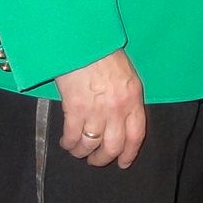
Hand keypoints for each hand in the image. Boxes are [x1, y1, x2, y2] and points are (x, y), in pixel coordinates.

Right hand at [53, 49, 145, 167]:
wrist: (83, 40)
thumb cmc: (103, 52)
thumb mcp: (126, 74)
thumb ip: (127, 98)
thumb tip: (121, 119)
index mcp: (133, 99)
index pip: (136, 135)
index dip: (129, 153)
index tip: (123, 162)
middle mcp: (117, 109)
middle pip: (113, 146)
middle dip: (103, 158)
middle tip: (96, 160)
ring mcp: (96, 110)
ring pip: (91, 145)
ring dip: (83, 153)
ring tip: (78, 151)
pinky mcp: (75, 109)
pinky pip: (72, 136)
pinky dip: (68, 144)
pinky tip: (66, 143)